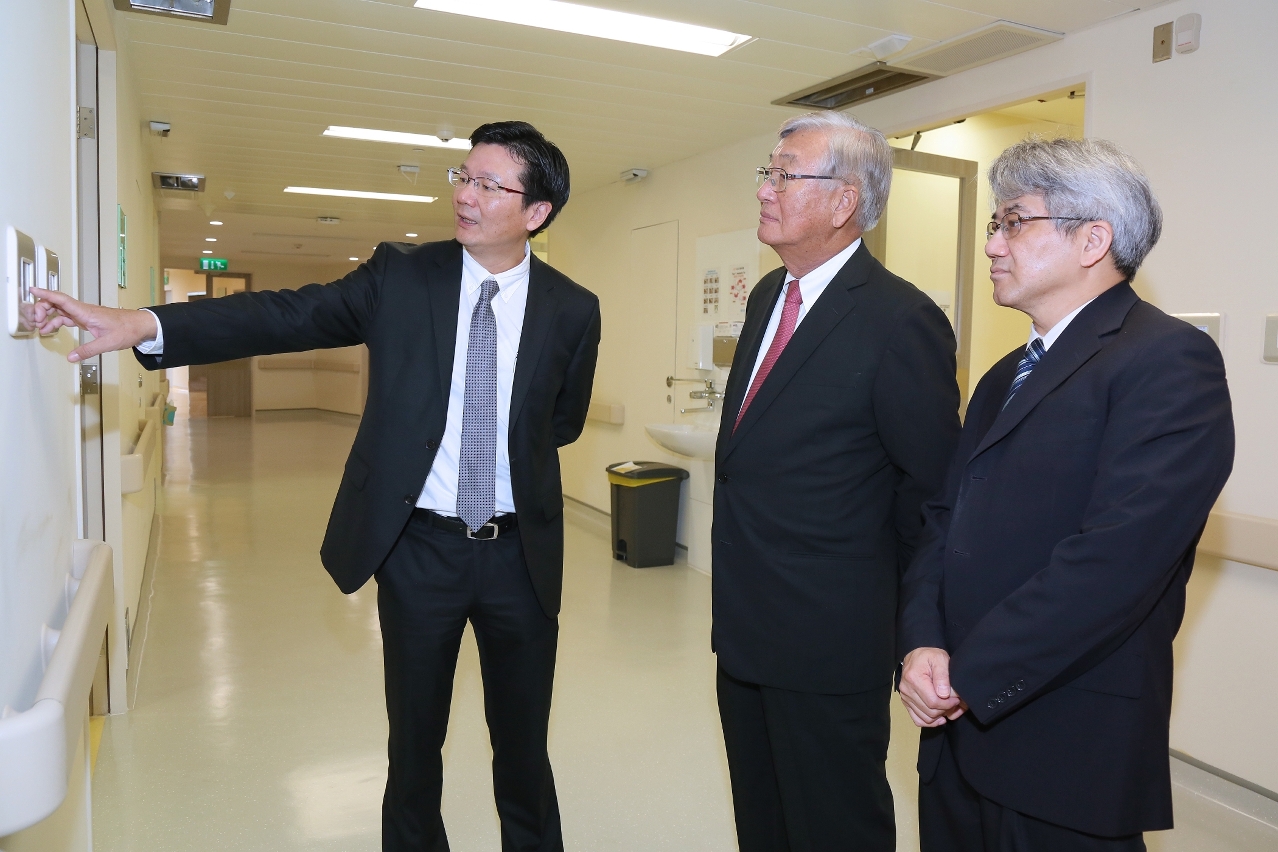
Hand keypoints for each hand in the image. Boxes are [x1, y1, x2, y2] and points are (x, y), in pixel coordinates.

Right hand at [32, 288, 157, 361]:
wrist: (141, 325)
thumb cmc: (128, 329)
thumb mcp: (107, 343)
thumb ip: (88, 350)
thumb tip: (71, 357)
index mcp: (86, 312)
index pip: (61, 299)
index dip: (45, 294)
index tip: (32, 290)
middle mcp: (84, 310)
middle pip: (57, 303)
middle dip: (43, 309)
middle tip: (37, 322)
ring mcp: (85, 314)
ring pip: (61, 310)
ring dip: (48, 316)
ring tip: (40, 327)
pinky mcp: (87, 319)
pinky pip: (67, 317)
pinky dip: (57, 322)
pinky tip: (51, 329)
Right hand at [899, 647, 965, 727]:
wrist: (916, 657)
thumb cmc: (929, 656)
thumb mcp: (940, 659)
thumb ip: (942, 675)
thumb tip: (943, 695)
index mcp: (914, 678)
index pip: (933, 702)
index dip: (948, 704)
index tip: (956, 699)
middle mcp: (906, 689)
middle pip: (929, 712)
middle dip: (945, 710)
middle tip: (954, 703)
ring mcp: (905, 697)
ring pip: (924, 718)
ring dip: (939, 717)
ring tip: (948, 708)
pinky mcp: (906, 702)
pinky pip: (917, 719)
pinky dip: (929, 722)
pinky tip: (939, 717)